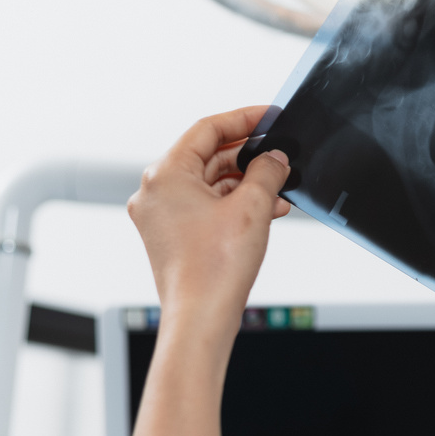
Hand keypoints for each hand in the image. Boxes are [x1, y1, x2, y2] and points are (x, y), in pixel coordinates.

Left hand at [127, 106, 291, 328]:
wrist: (201, 318)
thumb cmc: (213, 269)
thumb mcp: (252, 207)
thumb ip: (266, 171)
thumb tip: (275, 158)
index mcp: (164, 174)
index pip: (207, 129)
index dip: (244, 119)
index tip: (269, 116)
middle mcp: (155, 192)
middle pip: (207, 156)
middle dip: (248, 156)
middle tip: (279, 154)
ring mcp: (160, 216)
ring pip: (209, 184)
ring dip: (246, 183)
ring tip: (279, 187)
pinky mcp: (171, 236)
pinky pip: (206, 206)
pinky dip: (234, 204)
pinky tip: (266, 210)